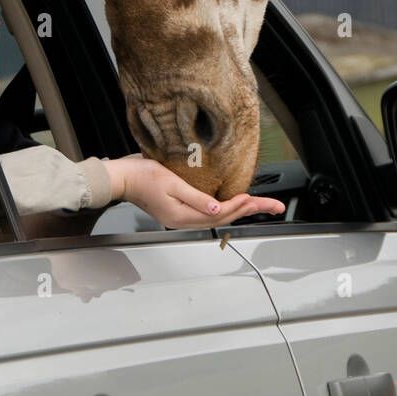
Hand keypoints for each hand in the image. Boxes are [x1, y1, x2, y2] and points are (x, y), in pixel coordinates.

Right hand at [103, 154, 284, 229]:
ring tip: (259, 205)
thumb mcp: (171, 183)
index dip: (239, 206)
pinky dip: (224, 208)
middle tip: (273, 206)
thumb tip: (218, 208)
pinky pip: (208, 211)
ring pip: (217, 216)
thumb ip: (196, 197)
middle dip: (249, 210)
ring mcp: (181, 216)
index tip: (255, 199)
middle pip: (223, 218)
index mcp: (182, 216)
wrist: (123, 178)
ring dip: (239, 210)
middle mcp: (184, 219)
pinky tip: (231, 203)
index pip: (220, 213)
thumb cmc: (142, 176)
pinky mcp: (179, 209)